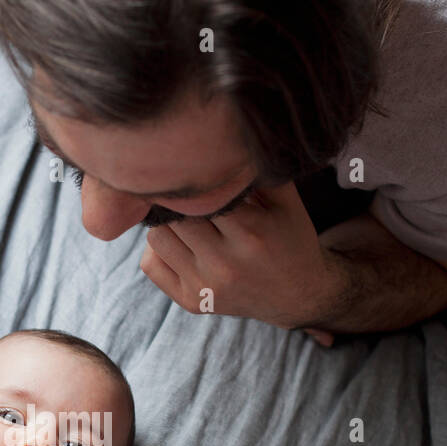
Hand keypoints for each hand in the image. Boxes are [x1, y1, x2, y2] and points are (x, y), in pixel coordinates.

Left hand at [138, 181, 341, 346]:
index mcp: (252, 232)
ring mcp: (205, 288)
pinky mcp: (191, 302)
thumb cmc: (289, 238)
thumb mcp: (286, 201)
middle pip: (173, 215)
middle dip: (176, 200)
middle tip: (184, 193)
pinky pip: (150, 265)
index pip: (201, 194)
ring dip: (165, 222)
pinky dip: (157, 249)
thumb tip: (218, 142)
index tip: (194, 170)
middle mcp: (225, 264)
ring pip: (156, 237)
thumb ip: (256, 172)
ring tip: (183, 217)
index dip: (194, 180)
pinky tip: (179, 242)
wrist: (296, 295)